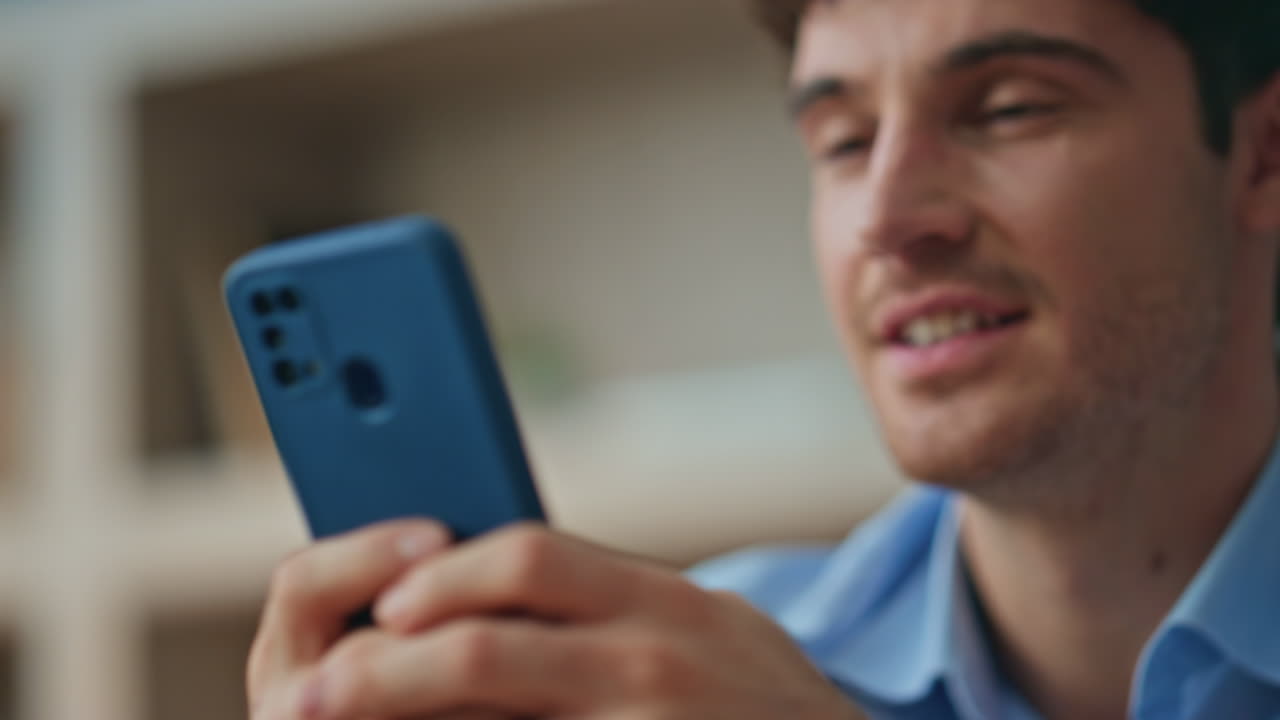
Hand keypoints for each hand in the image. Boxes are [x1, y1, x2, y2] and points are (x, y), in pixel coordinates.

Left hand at [248, 520, 864, 719]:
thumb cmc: (770, 709)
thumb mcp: (709, 632)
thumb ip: (614, 610)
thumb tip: (485, 588)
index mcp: (666, 603)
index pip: (529, 559)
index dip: (440, 576)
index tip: (384, 601)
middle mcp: (659, 659)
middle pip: (488, 642)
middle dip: (383, 669)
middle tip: (310, 692)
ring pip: (494, 704)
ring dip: (398, 715)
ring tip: (327, 719)